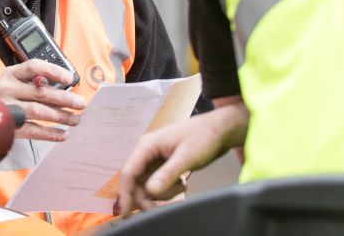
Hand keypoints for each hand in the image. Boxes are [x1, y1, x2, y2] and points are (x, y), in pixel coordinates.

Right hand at [0, 60, 85, 141]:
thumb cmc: (5, 96)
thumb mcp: (15, 82)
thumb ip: (36, 82)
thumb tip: (67, 88)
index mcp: (10, 74)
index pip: (33, 67)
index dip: (53, 71)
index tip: (70, 78)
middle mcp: (7, 89)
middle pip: (39, 92)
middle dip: (64, 98)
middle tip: (80, 103)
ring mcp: (6, 108)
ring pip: (38, 111)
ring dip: (60, 116)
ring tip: (75, 119)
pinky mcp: (8, 127)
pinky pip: (32, 130)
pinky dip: (50, 133)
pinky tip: (63, 134)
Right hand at [114, 101, 249, 215]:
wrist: (219, 129)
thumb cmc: (203, 137)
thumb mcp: (186, 157)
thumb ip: (167, 174)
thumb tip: (150, 192)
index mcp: (147, 146)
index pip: (128, 173)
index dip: (124, 194)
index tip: (123, 214)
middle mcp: (146, 152)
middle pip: (136, 183)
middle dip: (148, 198)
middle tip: (163, 209)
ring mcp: (154, 159)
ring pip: (147, 185)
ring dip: (161, 193)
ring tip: (180, 186)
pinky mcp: (163, 165)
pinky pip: (157, 183)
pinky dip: (167, 189)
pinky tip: (182, 184)